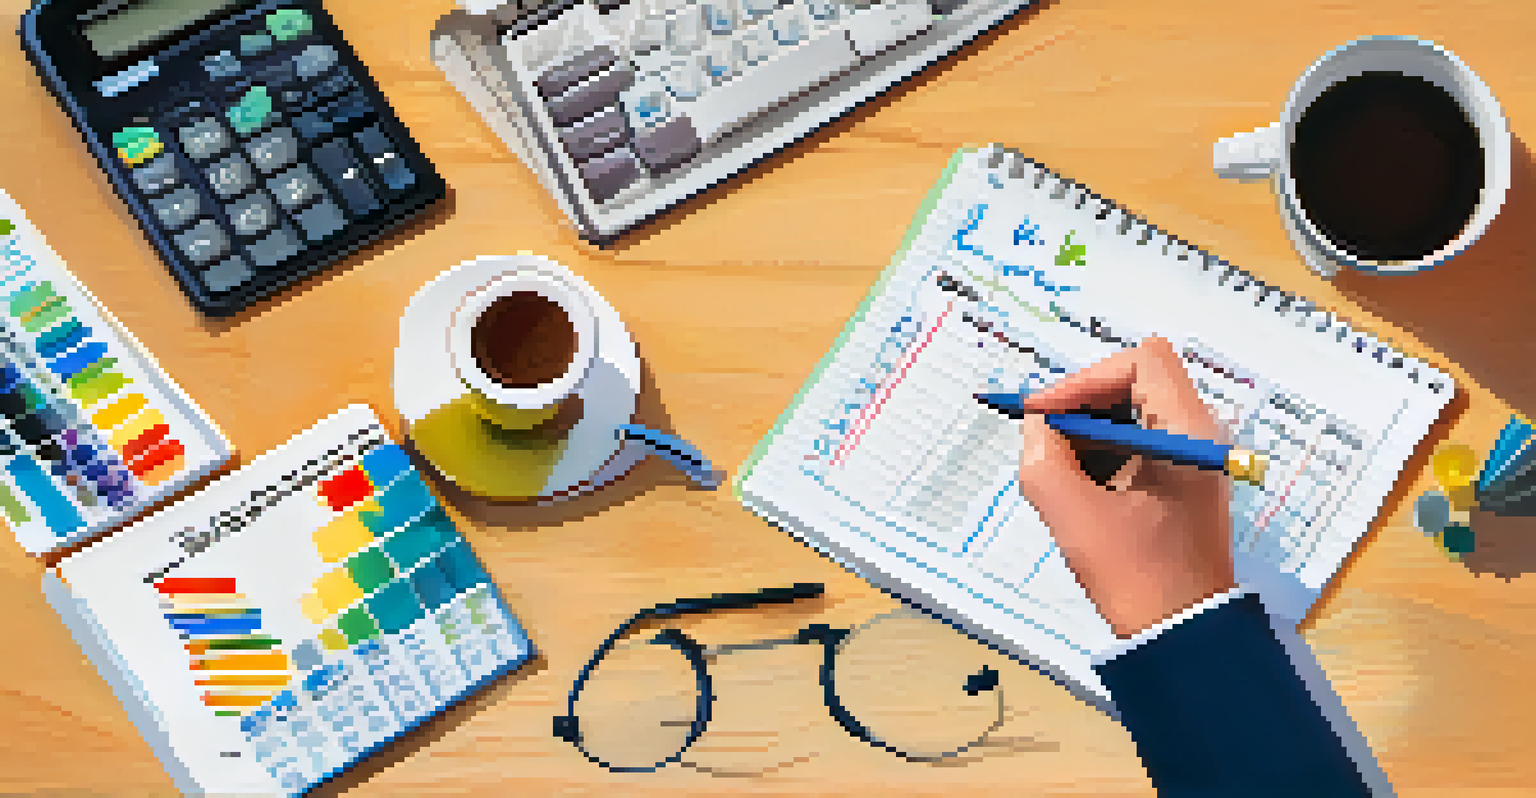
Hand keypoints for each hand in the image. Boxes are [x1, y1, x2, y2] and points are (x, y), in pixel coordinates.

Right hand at [1016, 337, 1235, 636]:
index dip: (1086, 378)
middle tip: (1042, 435)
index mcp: (1188, 434)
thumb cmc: (1138, 577)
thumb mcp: (1076, 517)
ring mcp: (1194, 460)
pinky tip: (1077, 486)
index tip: (1046, 413)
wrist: (1186, 635)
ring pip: (1134, 413)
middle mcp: (1200, 436)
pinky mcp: (1183, 482)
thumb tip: (1037, 426)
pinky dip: (1103, 452)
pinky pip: (1138, 444)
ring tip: (1056, 466)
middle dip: (1082, 404)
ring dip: (1089, 430)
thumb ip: (1045, 460)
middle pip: (1137, 381)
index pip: (1141, 361)